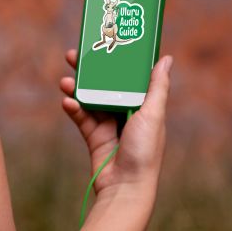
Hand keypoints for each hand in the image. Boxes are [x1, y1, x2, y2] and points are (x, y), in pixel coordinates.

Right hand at [59, 50, 172, 197]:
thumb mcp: (153, 114)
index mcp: (143, 105)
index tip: (102, 44)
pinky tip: (66, 102)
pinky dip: (73, 108)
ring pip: (89, 98)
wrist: (126, 186)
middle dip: (89, 71)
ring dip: (76, 88)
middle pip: (105, 84)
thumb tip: (166, 58)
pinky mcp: (94, 136)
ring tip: (65, 82)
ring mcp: (109, 124)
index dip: (115, 61)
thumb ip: (157, 87)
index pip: (128, 76)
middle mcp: (126, 112)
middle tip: (72, 56)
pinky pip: (81, 117)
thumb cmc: (145, 151)